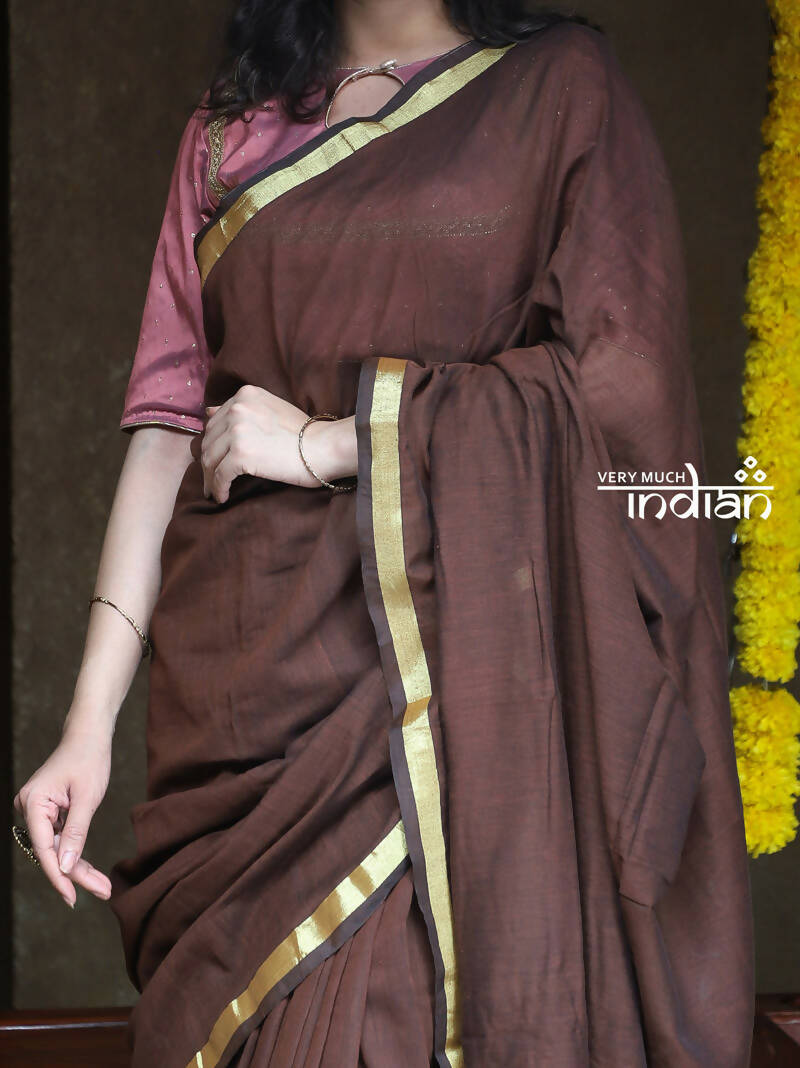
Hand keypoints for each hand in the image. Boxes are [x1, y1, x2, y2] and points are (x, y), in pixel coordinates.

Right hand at [12, 728, 112, 908]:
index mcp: (32, 803)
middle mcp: (28, 808)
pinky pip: (59, 838)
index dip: (58, 876)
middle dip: (75, 874)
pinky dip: (74, 852)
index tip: (72, 898)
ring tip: (102, 887)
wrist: (90, 734)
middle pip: (50, 852)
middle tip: (103, 892)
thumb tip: (65, 867)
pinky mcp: (47, 811)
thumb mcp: (88, 797)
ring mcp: (36, 810)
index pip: (44, 849)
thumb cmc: (89, 759)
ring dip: (77, 867)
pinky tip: (90, 872)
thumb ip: (76, 833)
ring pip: (56, 848)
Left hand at [200, 384, 355, 502]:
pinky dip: (218, 489)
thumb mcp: (271, 409)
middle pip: (209, 440)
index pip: (216, 422)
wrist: (324, 447)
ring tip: (215, 491)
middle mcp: (238, 409)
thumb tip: (209, 411)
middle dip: (208, 462)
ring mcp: (238, 431)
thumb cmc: (305, 434)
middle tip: (212, 480)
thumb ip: (243, 410)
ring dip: (210, 478)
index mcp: (245, 396)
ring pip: (210, 459)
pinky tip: (222, 497)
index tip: (216, 459)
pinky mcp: (241, 455)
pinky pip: (220, 476)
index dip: (213, 443)